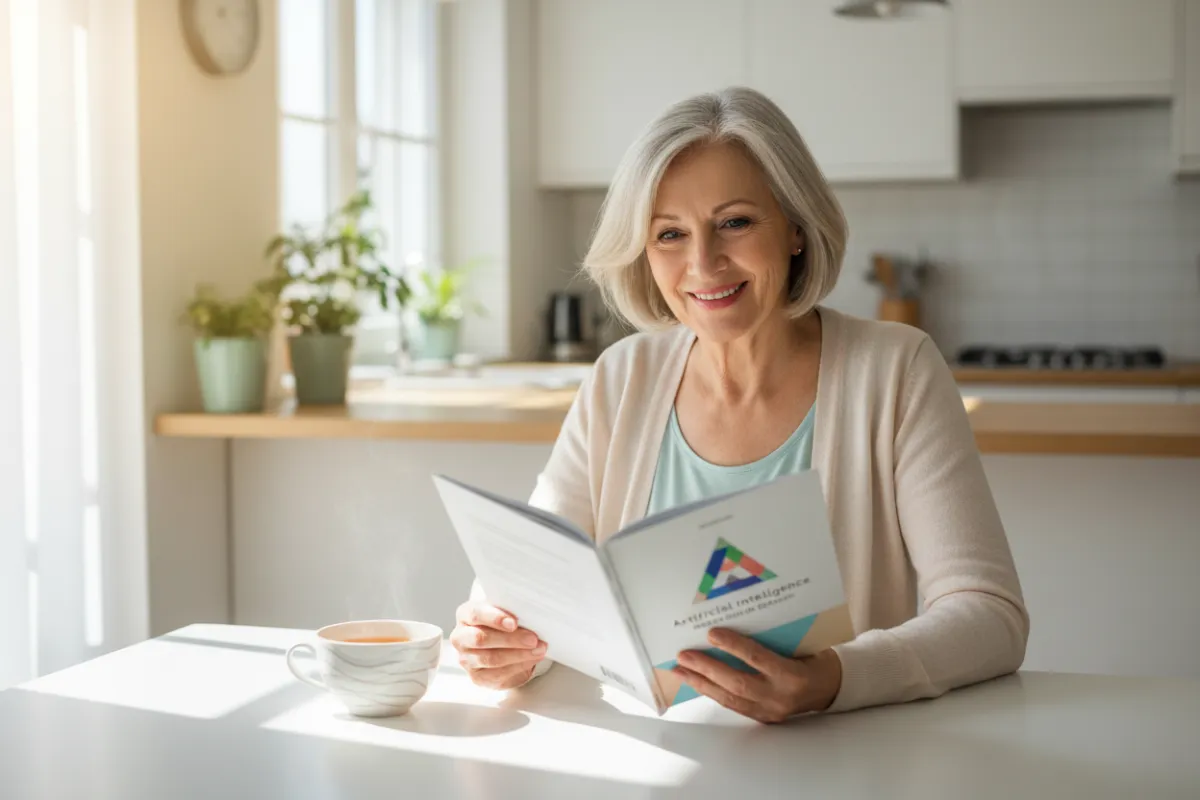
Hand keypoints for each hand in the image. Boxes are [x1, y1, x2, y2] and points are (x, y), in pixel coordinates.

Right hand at [450, 600, 546, 689]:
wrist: (498, 645)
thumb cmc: (501, 623)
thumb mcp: (503, 612)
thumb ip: (511, 610)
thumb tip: (532, 614)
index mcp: (465, 614)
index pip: (475, 614)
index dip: (495, 618)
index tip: (514, 623)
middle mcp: (460, 637)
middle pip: (481, 639)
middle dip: (510, 639)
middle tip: (533, 639)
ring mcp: (466, 659)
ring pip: (491, 658)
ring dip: (519, 654)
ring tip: (539, 649)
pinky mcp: (477, 677)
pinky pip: (498, 673)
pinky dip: (519, 666)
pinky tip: (532, 659)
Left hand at [673, 628, 841, 723]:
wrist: (832, 687)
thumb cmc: (814, 657)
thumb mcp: (800, 644)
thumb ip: (772, 639)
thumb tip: (736, 621)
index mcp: (793, 674)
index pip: (757, 658)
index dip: (733, 646)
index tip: (711, 633)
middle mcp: (780, 696)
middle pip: (737, 682)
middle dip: (707, 668)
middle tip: (683, 655)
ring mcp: (771, 711)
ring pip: (729, 698)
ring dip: (701, 683)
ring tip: (680, 670)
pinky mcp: (763, 719)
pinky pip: (733, 705)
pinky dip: (713, 692)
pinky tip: (697, 682)